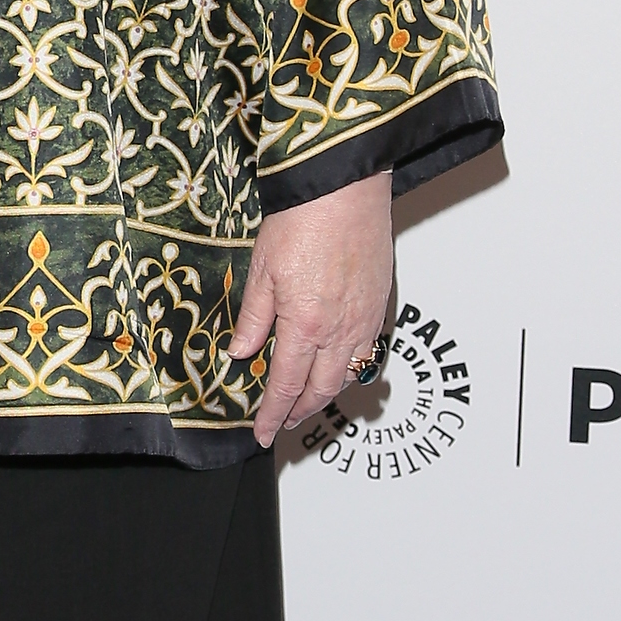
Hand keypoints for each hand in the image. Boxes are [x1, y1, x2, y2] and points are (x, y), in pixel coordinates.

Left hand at [230, 170, 393, 448]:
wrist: (343, 188)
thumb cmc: (303, 219)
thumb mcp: (262, 270)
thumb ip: (254, 319)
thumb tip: (240, 353)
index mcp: (305, 324)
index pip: (286, 385)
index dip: (273, 414)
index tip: (263, 432)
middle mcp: (340, 329)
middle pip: (321, 390)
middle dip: (300, 412)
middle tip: (282, 423)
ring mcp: (365, 319)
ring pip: (348, 375)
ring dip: (327, 394)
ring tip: (308, 401)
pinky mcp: (380, 304)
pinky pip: (369, 352)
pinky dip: (353, 370)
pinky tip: (340, 367)